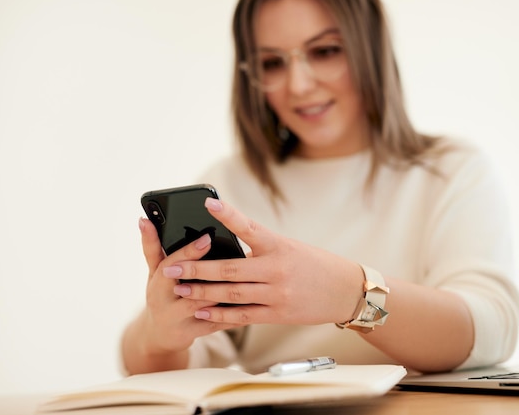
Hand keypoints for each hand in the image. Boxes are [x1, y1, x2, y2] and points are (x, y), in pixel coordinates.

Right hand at [137, 217, 240, 356]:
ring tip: (247, 278)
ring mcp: (179, 320)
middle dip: (209, 274)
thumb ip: (151, 246)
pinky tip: (251, 301)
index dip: (189, 252)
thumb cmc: (161, 293)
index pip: (170, 264)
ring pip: (205, 306)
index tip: (207, 237)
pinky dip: (233, 312)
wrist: (159, 334)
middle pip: (189, 287)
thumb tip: (144, 219)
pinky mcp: (195, 333)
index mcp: (157, 281)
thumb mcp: (153, 271)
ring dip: (224, 293)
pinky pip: (217, 321)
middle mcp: (164, 302)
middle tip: (232, 257)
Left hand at [166, 198, 364, 325]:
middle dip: (197, 267)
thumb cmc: (315, 264)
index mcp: (278, 245)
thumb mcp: (290, 247)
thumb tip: (225, 246)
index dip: (227, 215)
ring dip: (202, 291)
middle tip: (172, 266)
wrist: (346, 290)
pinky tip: (202, 311)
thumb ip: (260, 247)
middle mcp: (276, 269)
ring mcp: (276, 293)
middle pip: (230, 269)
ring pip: (231, 294)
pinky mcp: (277, 314)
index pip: (249, 226)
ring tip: (179, 288)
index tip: (207, 204)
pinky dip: (220, 314)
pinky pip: (243, 315)